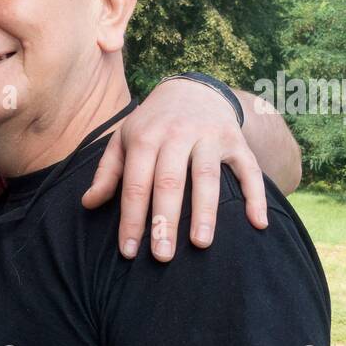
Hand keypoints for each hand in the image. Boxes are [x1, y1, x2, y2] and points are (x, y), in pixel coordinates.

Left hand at [83, 79, 268, 260]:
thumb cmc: (152, 124)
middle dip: (166, 221)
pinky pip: (249, 169)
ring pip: (208, 176)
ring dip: (205, 211)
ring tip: (201, 243)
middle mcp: (178, 135)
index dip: (131, 219)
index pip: (136, 185)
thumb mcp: (124, 140)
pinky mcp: (236, 141)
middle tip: (162, 257)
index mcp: (146, 138)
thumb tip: (88, 204)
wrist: (192, 88)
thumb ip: (108, 173)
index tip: (128, 252)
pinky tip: (257, 223)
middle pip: (171, 182)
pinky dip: (255, 195)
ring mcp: (210, 137)